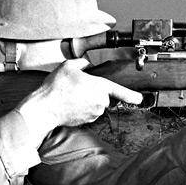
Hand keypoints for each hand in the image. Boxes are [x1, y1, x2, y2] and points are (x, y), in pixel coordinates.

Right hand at [16, 58, 143, 134]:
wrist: (45, 108)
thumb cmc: (56, 87)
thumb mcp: (68, 66)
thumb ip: (82, 63)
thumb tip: (87, 65)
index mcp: (99, 86)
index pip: (119, 90)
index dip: (131, 95)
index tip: (140, 98)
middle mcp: (100, 101)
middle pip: (104, 95)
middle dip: (94, 91)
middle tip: (77, 87)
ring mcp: (94, 112)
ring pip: (96, 104)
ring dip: (87, 100)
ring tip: (71, 95)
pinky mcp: (87, 121)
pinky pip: (89, 112)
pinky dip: (82, 108)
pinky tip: (70, 104)